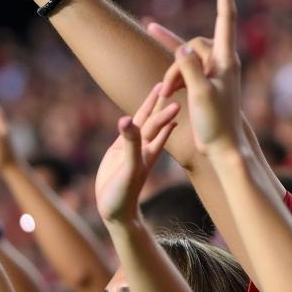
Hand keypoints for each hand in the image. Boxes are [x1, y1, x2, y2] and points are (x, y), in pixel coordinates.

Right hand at [96, 85, 178, 223]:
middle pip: (155, 117)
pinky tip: (142, 114)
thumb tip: (128, 119)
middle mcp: (144, 147)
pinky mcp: (120, 152)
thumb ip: (130, 144)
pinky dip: (138, 120)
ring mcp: (133, 149)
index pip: (160, 122)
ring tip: (161, 87)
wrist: (116, 213)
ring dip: (153, 105)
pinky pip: (131, 131)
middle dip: (164, 99)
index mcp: (150, 149)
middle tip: (174, 77)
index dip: (167, 105)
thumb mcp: (128, 169)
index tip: (176, 89)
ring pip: (144, 121)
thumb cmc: (123, 195)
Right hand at [170, 0, 245, 156]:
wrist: (223, 149)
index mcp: (227, 60)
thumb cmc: (217, 124)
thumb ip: (190, 69)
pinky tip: (155, 46)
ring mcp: (213, 73)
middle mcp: (222, 62)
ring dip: (173, 73)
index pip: (225, 18)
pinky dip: (172, 68)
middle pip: (193, 45)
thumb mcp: (201, 95)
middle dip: (178, 62)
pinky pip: (184, 67)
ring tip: (169, 94)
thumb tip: (181, 48)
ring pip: (186, 59)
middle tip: (172, 87)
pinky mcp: (204, 84)